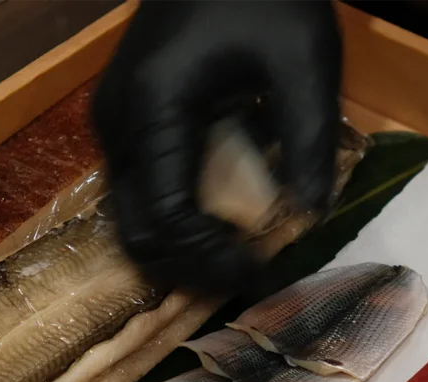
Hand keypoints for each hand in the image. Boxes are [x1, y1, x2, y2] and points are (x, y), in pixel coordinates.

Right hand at [91, 0, 341, 294]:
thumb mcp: (305, 62)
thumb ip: (309, 142)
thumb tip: (313, 217)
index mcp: (153, 109)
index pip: (168, 219)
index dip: (215, 260)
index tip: (267, 272)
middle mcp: (117, 125)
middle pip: (138, 233)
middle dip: (195, 267)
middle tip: (254, 271)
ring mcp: (114, 124)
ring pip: (135, 218)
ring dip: (187, 248)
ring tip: (245, 250)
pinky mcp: (128, 122)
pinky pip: (145, 191)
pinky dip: (182, 218)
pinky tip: (230, 215)